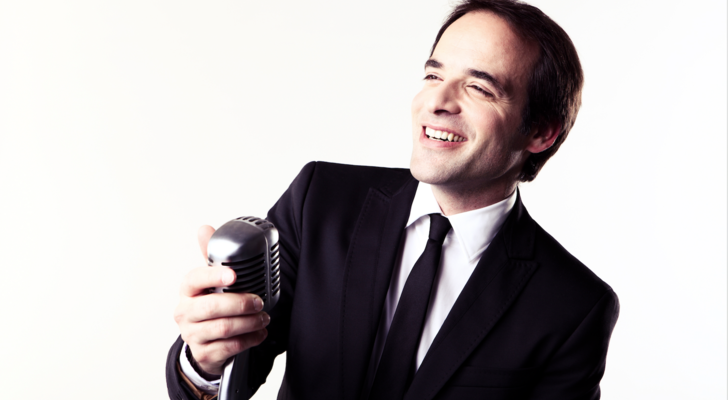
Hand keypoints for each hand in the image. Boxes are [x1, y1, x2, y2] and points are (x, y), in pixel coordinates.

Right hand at [173, 225, 270, 374]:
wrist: (204, 342)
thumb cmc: (210, 305)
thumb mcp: (210, 281)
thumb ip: (212, 256)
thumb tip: (204, 228)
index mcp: (187, 290)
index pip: (195, 279)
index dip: (214, 276)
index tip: (233, 275)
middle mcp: (185, 313)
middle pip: (211, 307)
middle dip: (239, 303)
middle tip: (259, 301)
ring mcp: (192, 335)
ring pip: (223, 328)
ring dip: (249, 322)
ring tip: (264, 317)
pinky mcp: (204, 354)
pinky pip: (230, 347)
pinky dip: (249, 339)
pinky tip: (260, 332)